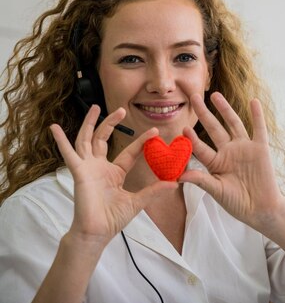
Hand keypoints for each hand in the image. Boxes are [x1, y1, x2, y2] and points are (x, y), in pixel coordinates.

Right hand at [50, 105, 176, 247]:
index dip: (141, 141)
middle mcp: (100, 167)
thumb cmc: (113, 218)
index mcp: (114, 173)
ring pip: (87, 139)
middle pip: (103, 139)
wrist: (97, 232)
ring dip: (90, 123)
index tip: (154, 131)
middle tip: (121, 109)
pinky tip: (54, 127)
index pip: (129, 152)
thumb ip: (154, 190)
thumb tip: (175, 183)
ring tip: (95, 107)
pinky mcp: (79, 172)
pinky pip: (69, 154)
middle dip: (111, 123)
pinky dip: (61, 141)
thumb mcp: (138, 201)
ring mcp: (88, 168)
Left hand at [179, 92, 284, 231]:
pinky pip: (258, 129)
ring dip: (225, 109)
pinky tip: (253, 102)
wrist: (262, 209)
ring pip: (233, 124)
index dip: (192, 139)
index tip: (183, 128)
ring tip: (215, 95)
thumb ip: (201, 181)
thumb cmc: (238, 203)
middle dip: (203, 114)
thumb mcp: (217, 192)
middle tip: (193, 97)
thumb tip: (179, 176)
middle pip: (214, 128)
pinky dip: (257, 115)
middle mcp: (228, 151)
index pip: (201, 147)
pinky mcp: (260, 148)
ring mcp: (244, 148)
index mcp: (216, 162)